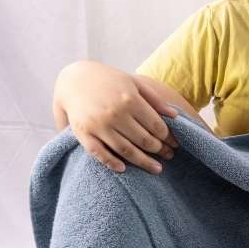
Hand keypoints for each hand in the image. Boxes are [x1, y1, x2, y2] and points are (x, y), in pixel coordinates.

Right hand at [53, 61, 179, 174]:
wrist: (73, 78)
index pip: (156, 126)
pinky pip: (99, 153)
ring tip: (157, 168)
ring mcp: (98, 125)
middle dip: (160, 150)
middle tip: (169, 156)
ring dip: (144, 162)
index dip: (168, 138)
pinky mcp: (84, 133)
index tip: (175, 144)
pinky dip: (112, 163)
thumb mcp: (134, 83)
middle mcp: (115, 113)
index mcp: (130, 99)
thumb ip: (155, 99)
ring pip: (126, 150)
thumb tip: (175, 116)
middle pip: (144, 140)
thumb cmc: (109, 80)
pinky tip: (124, 169)